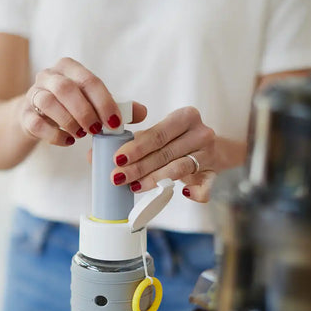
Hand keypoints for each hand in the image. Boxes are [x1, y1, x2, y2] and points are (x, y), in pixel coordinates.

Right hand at [20, 57, 145, 145]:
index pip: (89, 80)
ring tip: (82, 135)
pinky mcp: (23, 114)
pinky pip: (36, 122)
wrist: (34, 118)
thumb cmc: (70, 108)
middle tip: (97, 130)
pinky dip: (54, 135)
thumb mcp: (93, 104)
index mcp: (69, 68)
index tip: (115, 123)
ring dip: (69, 121)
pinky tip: (68, 142)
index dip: (104, 102)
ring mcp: (32, 94)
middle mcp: (49, 76)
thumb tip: (143, 112)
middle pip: (66, 89)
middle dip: (85, 112)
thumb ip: (116, 107)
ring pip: (48, 102)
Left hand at [111, 106, 241, 202]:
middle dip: (138, 167)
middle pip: (165, 152)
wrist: (214, 150)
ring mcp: (209, 154)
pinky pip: (206, 185)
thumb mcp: (161, 135)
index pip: (157, 133)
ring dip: (154, 180)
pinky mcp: (215, 173)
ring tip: (134, 187)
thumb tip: (95, 155)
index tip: (116, 159)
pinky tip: (182, 193)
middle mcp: (200, 133)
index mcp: (185, 117)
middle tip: (117, 177)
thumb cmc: (179, 141)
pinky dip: (196, 192)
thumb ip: (133, 141)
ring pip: (178, 169)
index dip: (135, 147)